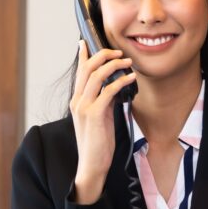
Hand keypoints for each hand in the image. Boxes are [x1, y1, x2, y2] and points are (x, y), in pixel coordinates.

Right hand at [70, 41, 135, 203]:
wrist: (92, 165)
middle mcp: (77, 101)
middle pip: (87, 68)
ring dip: (114, 64)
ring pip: (96, 75)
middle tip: (118, 51)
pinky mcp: (94, 114)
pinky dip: (121, 81)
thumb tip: (114, 88)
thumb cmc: (97, 144)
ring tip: (127, 61)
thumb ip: (103, 102)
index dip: (83, 55)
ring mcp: (84, 107)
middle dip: (103, 55)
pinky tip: (130, 78)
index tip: (85, 42)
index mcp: (77, 101)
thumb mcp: (100, 118)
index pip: (79, 72)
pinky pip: (108, 91)